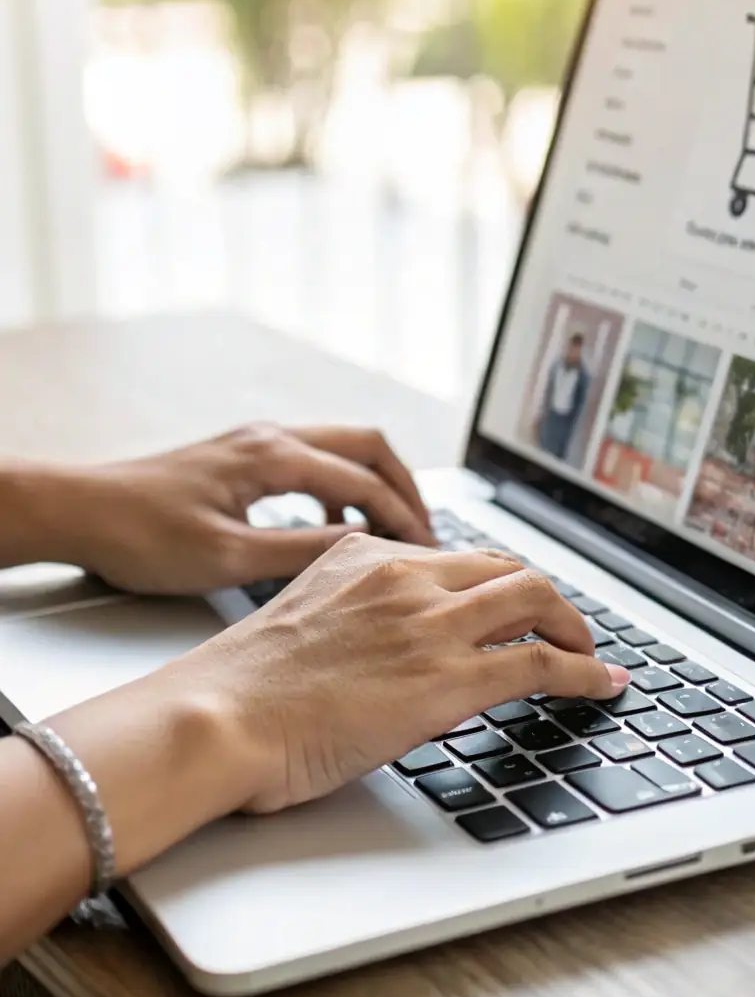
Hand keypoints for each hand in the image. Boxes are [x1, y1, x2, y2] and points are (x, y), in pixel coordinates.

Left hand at [29, 423, 435, 594]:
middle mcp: (271, 437)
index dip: (404, 518)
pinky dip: (338, 489)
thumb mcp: (228, 559)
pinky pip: (312, 461)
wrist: (81, 510)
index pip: (365, 482)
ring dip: (373, 486)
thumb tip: (361, 553)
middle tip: (427, 531)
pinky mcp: (243, 456)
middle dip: (405, 487)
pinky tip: (331, 529)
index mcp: (274, 457)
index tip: (430, 551)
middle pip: (367, 446)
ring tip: (390, 532)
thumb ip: (300, 553)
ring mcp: (257, 441)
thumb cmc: (141, 534)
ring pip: (341, 449)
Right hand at [180, 534, 630, 812]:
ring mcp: (428, 623)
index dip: (497, 583)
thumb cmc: (238, 689)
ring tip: (591, 655)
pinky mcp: (446, 678)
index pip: (456, 558)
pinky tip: (600, 685)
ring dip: (575, 628)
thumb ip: (355, 615)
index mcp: (364, 556)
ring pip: (535, 599)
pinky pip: (539, 661)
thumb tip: (394, 648)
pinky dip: (582, 670)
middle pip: (505, 568)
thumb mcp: (303, 622)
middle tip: (566, 627)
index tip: (515, 604)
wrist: (215, 718)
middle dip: (546, 598)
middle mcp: (404, 576)